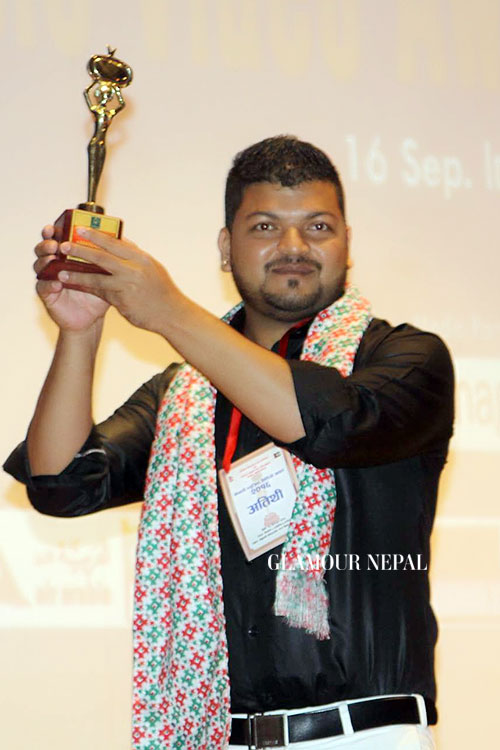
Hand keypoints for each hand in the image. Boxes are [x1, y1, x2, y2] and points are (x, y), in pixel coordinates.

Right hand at [34, 226, 108, 331]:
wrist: (92, 317)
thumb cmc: (100, 292)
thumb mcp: (105, 272)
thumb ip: (107, 257)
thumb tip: (121, 238)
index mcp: (68, 254)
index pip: (59, 237)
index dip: (55, 230)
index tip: (57, 224)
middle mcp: (56, 263)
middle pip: (45, 247)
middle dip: (47, 242)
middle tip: (54, 243)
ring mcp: (49, 278)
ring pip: (40, 265)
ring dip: (45, 261)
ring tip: (51, 259)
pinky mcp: (47, 295)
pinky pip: (43, 287)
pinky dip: (48, 284)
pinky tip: (56, 283)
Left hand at [55, 227, 181, 334]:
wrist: (172, 314)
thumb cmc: (162, 291)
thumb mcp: (152, 268)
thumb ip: (135, 256)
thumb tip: (120, 241)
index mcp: (141, 259)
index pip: (115, 242)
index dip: (95, 235)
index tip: (80, 229)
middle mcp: (134, 270)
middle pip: (102, 256)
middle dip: (80, 250)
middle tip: (64, 246)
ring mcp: (127, 286)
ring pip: (97, 277)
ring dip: (77, 274)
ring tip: (61, 272)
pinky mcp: (122, 301)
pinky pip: (100, 292)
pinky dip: (87, 289)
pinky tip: (76, 287)